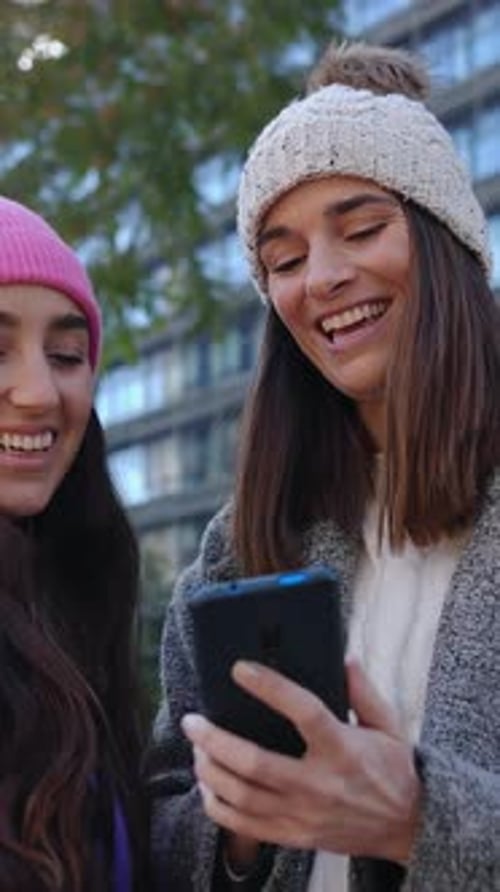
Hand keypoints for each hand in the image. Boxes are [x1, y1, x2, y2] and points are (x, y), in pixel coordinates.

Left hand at [182, 659, 420, 862]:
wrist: (410, 827)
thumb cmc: (394, 769)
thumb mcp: (389, 724)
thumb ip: (363, 690)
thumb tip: (343, 657)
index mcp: (344, 749)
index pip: (302, 711)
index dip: (269, 687)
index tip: (239, 669)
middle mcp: (320, 784)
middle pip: (254, 763)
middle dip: (215, 740)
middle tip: (193, 720)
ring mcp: (304, 815)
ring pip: (242, 796)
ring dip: (210, 770)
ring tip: (197, 748)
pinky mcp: (295, 836)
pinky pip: (244, 827)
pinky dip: (217, 806)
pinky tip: (207, 785)